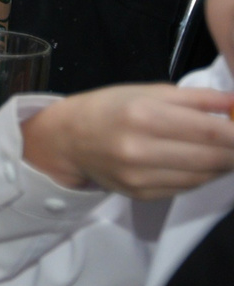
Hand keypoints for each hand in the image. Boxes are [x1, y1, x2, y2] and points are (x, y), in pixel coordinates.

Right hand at [19, 84, 233, 197]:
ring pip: (204, 175)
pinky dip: (202, 175)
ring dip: (223, 164)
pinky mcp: (142, 194)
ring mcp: (140, 176)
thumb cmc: (109, 107)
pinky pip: (187, 187)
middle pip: (213, 157)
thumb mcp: (149, 91)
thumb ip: (197, 98)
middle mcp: (141, 149)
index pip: (211, 131)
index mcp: (143, 115)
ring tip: (224, 151)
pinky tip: (202, 163)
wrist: (67, 138)